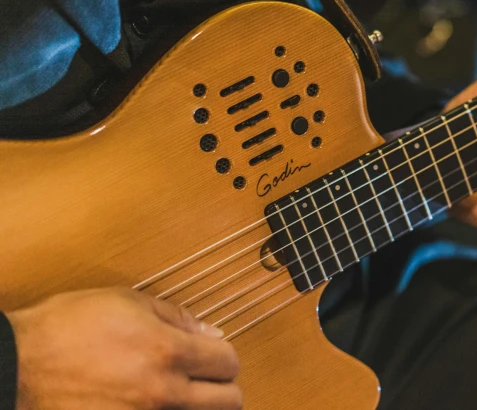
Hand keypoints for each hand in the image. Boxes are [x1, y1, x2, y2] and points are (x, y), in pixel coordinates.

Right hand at [7, 288, 240, 409]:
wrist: (18, 367)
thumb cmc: (66, 328)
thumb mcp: (126, 302)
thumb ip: (176, 317)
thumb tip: (209, 332)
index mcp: (167, 352)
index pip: (229, 363)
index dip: (223, 356)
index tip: (212, 354)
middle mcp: (162, 393)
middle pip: (229, 402)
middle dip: (222, 387)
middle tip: (205, 379)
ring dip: (199, 407)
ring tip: (181, 393)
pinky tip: (156, 405)